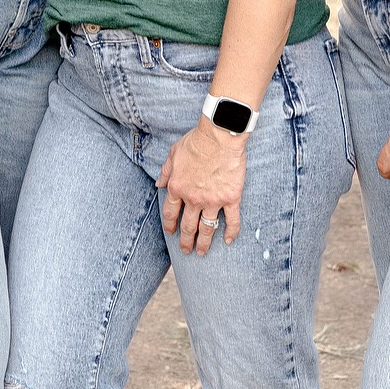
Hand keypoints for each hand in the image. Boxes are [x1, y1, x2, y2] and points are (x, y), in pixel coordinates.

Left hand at [158, 119, 247, 255]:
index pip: (170, 213)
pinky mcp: (231, 198)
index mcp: (177, 187)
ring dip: (204, 243)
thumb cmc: (196, 141)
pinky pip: (232, 221)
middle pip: (188, 226)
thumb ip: (165, 171)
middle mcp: (193, 198)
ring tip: (202, 252)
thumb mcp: (173, 153)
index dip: (170, 225)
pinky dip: (231, 233)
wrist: (219, 136)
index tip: (171, 233)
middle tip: (186, 250)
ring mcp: (213, 200)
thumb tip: (158, 184)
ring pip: (207, 228)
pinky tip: (228, 241)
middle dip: (186, 240)